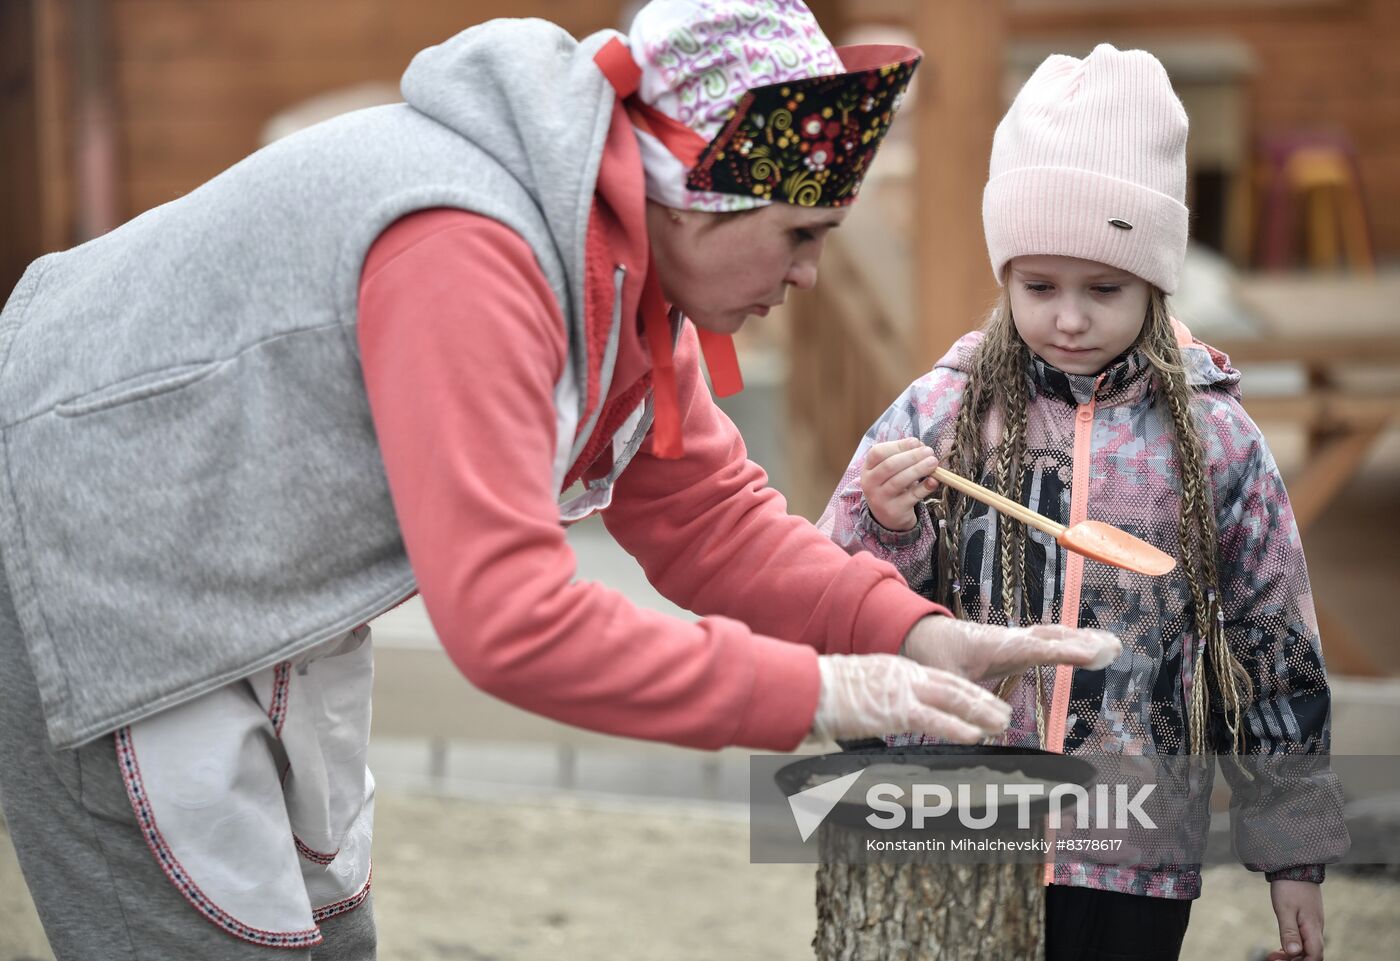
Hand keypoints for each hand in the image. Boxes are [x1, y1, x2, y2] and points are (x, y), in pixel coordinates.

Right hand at [811, 654, 1011, 742]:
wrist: (808, 687)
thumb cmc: (822, 693)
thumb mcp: (857, 690)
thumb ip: (876, 700)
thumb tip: (878, 715)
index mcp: (895, 669)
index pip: (938, 679)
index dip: (965, 690)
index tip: (982, 700)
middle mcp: (904, 675)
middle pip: (953, 685)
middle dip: (981, 699)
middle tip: (1004, 713)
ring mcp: (902, 691)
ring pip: (953, 699)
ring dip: (980, 712)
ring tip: (1002, 723)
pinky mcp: (896, 710)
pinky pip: (935, 719)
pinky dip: (958, 727)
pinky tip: (976, 736)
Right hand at [860, 437, 939, 531]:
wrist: (887, 516)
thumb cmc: (891, 485)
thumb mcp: (890, 471)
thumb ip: (903, 456)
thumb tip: (921, 447)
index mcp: (868, 468)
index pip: (878, 452)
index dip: (898, 445)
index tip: (916, 442)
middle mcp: (870, 483)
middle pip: (890, 465)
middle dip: (912, 456)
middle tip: (929, 451)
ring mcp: (880, 498)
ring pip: (899, 481)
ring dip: (919, 469)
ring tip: (933, 462)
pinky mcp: (894, 511)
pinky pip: (911, 496)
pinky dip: (924, 487)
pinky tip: (934, 481)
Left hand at [900, 616, 1121, 682]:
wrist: (925, 634)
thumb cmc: (934, 656)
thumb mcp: (943, 681)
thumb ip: (962, 703)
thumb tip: (985, 731)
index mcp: (996, 646)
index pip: (1036, 649)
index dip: (1064, 652)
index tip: (1091, 654)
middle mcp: (1010, 639)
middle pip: (1052, 638)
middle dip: (1082, 643)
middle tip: (1113, 649)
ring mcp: (1016, 640)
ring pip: (1054, 637)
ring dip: (1082, 640)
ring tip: (1114, 646)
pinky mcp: (1018, 645)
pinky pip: (1049, 641)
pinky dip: (1072, 642)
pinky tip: (1091, 647)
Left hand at [1264, 880, 1323, 959]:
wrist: (1295, 865)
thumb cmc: (1289, 886)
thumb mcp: (1285, 909)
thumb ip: (1290, 932)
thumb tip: (1293, 953)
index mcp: (1313, 928)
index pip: (1315, 956)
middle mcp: (1316, 928)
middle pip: (1311, 954)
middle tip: (1273, 959)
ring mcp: (1313, 923)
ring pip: (1307, 946)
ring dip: (1292, 954)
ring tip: (1274, 955)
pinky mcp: (1308, 917)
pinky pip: (1304, 938)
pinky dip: (1293, 945)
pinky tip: (1282, 946)